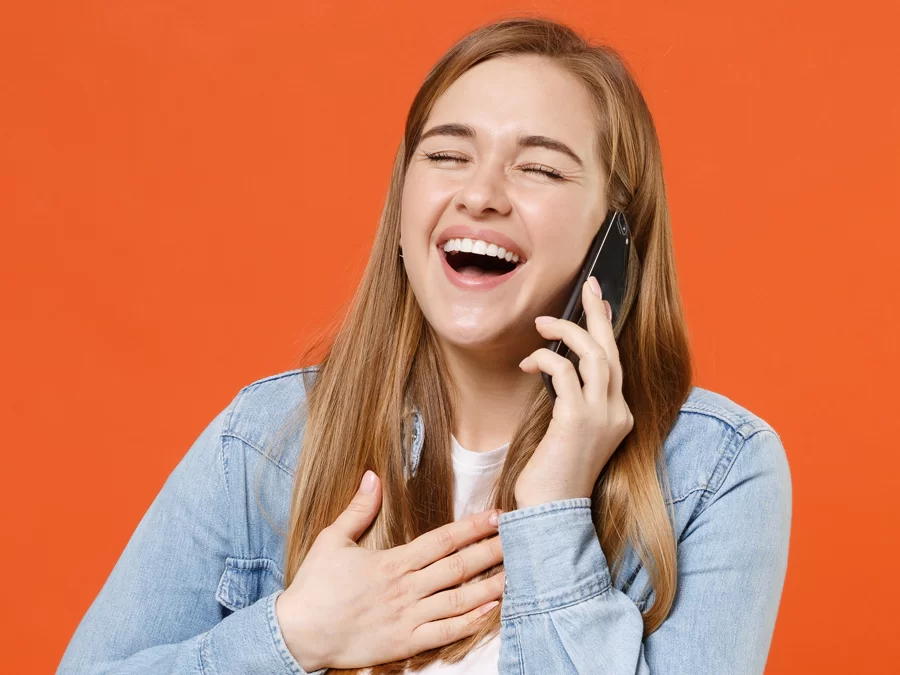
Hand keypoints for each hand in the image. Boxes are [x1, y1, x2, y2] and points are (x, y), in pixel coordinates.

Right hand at [275, 471, 505, 670]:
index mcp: (392, 562)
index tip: (497, 516)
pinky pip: (445, 633)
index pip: (442, 540)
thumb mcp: (332, 539)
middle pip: (458, 567)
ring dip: (490, 586)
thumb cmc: (315, 586)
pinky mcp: (405, 644)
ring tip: (517, 573)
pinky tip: (492, 610)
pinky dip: (471, 622)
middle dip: (491, 552)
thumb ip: (358, 509)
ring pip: (459, 600)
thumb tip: (372, 476)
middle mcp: (406, 588)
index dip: (473, 527)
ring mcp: (407, 618)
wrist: (299, 634)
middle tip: (520, 539)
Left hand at [516, 278, 633, 507]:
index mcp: (618, 415)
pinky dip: (546, 359)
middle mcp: (617, 412)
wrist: (553, 513)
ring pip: (594, 355)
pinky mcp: (578, 419)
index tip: (597, 304)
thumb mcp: (568, 433)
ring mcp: (602, 416)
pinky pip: (564, 372)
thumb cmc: (553, 476)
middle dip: (598, 314)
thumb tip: (556, 368)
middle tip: (588, 287)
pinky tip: (528, 363)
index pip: (616, 363)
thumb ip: (570, 402)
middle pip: (612, 350)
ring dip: (567, 332)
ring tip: (542, 323)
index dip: (605, 331)